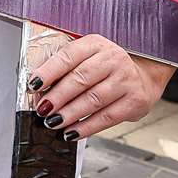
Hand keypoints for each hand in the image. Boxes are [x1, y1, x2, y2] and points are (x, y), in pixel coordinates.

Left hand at [29, 34, 173, 139]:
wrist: (143, 73)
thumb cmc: (105, 65)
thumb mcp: (87, 56)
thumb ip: (64, 67)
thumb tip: (38, 88)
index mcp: (95, 44)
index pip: (68, 56)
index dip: (49, 71)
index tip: (33, 85)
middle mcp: (113, 59)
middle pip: (80, 79)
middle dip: (58, 96)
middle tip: (43, 109)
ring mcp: (126, 80)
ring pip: (93, 100)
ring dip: (70, 114)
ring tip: (53, 122)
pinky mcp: (135, 101)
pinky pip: (108, 117)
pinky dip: (87, 127)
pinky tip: (72, 132)